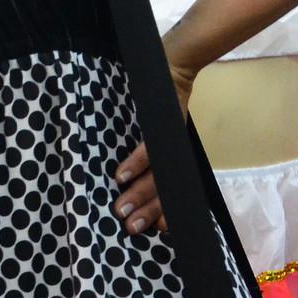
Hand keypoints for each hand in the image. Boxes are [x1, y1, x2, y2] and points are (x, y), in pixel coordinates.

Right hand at [111, 64, 196, 234]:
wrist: (176, 67)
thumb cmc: (161, 98)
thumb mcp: (158, 127)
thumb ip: (148, 147)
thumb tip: (124, 173)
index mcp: (174, 155)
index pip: (173, 188)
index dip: (167, 209)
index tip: (162, 230)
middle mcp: (174, 151)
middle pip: (164, 188)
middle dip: (148, 210)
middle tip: (131, 229)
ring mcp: (167, 139)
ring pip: (156, 174)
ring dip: (139, 194)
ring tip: (122, 211)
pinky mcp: (161, 124)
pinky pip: (148, 149)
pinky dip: (135, 164)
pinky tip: (121, 177)